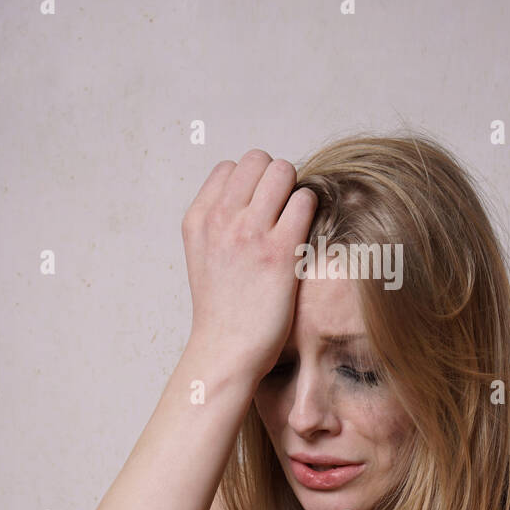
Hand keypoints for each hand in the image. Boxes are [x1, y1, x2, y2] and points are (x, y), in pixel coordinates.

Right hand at [181, 149, 317, 386]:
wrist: (226, 350)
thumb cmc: (223, 308)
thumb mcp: (203, 255)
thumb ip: (219, 222)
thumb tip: (252, 196)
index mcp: (198, 219)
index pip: (229, 168)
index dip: (251, 183)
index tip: (259, 208)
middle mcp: (220, 218)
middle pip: (258, 160)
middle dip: (276, 178)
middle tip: (283, 210)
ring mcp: (249, 232)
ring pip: (283, 170)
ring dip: (296, 190)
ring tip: (295, 221)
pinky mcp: (280, 250)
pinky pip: (305, 200)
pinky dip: (311, 209)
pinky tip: (306, 235)